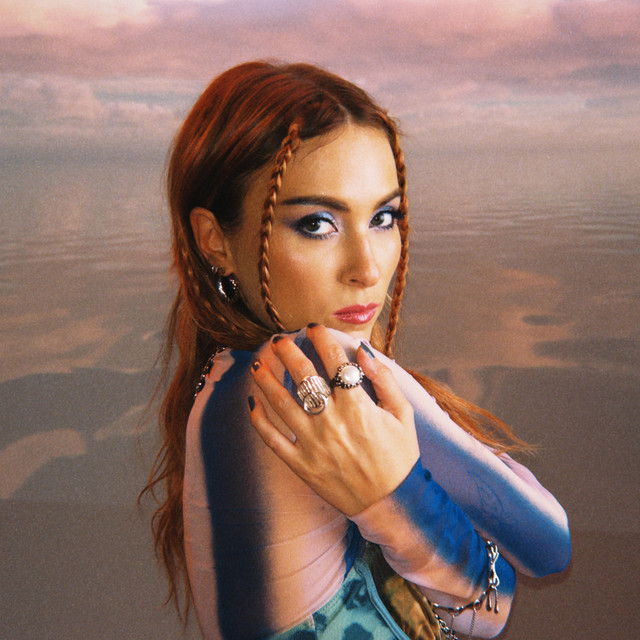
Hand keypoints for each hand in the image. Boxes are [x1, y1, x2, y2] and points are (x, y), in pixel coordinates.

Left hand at [248, 325, 419, 515]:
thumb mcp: (403, 415)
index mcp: (358, 406)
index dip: (322, 340)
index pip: (335, 362)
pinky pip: (273, 439)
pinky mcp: (301, 464)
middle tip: (279, 339)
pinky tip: (252, 404)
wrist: (391, 504)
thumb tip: (363, 351)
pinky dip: (259, 421)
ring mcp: (313, 443)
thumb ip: (385, 379)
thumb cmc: (399, 457)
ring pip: (282, 404)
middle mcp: (332, 421)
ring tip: (258, 364)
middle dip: (288, 352)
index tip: (313, 328)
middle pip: (304, 376)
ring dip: (267, 380)